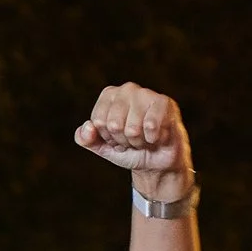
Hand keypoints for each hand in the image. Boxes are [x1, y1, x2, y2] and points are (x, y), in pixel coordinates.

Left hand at [76, 83, 193, 202]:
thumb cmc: (129, 149)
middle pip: (114, 125)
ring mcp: (146, 94)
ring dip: (139, 142)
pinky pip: (151, 126)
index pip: (98, 121)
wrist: (157, 161)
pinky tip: (158, 135)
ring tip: (145, 138)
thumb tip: (87, 127)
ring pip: (133, 129)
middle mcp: (127, 89)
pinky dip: (153, 139)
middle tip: (133, 139)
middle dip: (123, 140)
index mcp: (109, 95)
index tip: (117, 137)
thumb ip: (86, 139)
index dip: (108, 137)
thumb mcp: (103, 147)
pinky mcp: (165, 103)